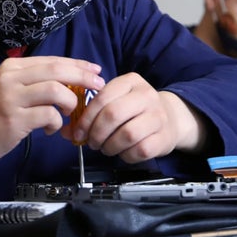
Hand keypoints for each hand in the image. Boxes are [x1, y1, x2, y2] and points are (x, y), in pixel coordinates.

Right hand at [0, 56, 104, 185]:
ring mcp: (11, 98)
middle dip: (83, 77)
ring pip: (55, 90)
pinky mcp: (14, 119)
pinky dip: (56, 122)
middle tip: (98, 86)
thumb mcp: (8, 88)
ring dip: (70, 102)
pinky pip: (48, 115)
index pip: (53, 60)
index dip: (77, 65)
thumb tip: (70, 81)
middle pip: (57, 70)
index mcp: (12, 67)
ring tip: (69, 112)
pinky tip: (51, 130)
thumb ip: (34, 82)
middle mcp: (11, 77)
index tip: (95, 70)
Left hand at [61, 72, 204, 163]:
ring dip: (110, 146)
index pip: (102, 97)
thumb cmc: (135, 110)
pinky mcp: (164, 137)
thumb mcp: (115, 102)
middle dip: (96, 133)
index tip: (78, 132)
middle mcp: (146, 95)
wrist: (170, 117)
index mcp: (130, 81)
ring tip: (106, 148)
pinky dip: (125, 155)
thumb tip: (67, 131)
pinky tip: (122, 152)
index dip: (85, 118)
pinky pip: (139, 150)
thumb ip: (90, 114)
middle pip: (113, 114)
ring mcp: (158, 116)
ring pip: (127, 134)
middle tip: (91, 142)